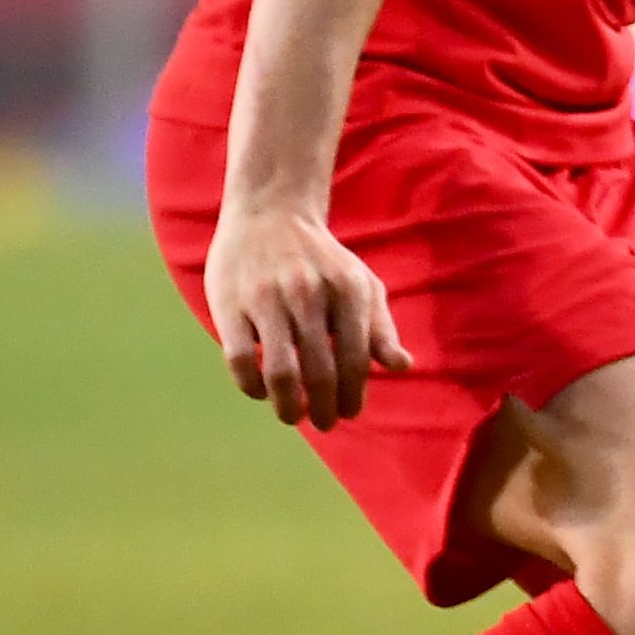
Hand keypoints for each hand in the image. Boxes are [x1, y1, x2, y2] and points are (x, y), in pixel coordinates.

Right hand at [205, 200, 410, 428]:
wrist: (269, 212)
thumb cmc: (323, 259)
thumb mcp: (361, 285)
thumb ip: (380, 327)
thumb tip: (403, 367)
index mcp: (347, 290)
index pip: (355, 360)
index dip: (353, 395)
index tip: (349, 413)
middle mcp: (308, 293)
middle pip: (319, 373)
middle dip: (324, 408)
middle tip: (324, 423)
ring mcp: (267, 298)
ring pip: (280, 372)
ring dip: (288, 406)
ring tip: (293, 417)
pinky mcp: (230, 303)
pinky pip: (241, 359)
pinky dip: (252, 386)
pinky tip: (261, 392)